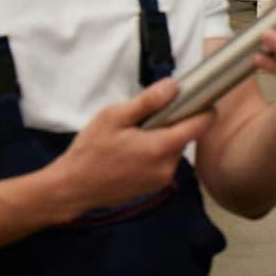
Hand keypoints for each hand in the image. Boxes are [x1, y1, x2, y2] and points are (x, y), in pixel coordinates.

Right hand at [52, 79, 214, 216]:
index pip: (201, 124)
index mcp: (161, 147)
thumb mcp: (114, 117)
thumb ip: (148, 101)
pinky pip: (164, 162)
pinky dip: (155, 153)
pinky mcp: (154, 187)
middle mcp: (168, 166)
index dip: (203, 108)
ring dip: (163, 138)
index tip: (194, 97)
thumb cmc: (90, 151)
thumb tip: (174, 86)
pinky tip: (132, 152)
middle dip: (173, 122)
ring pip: (174, 149)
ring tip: (134, 136)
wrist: (72, 188)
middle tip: (146, 118)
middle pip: (186, 135)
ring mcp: (162, 180)